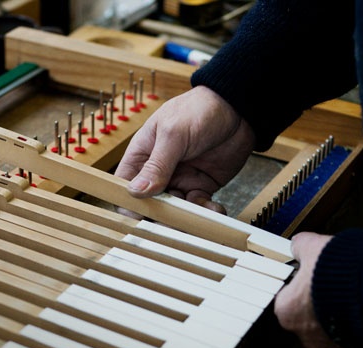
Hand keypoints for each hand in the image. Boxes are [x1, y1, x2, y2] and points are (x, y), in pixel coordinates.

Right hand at [114, 85, 256, 214]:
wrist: (236, 108)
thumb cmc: (199, 109)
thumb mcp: (173, 134)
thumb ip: (157, 164)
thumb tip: (137, 191)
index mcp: (142, 155)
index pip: (125, 185)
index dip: (128, 204)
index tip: (139, 218)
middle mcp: (158, 171)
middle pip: (149, 203)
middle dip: (159, 217)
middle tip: (171, 225)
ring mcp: (179, 179)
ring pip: (174, 209)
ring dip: (184, 218)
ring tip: (196, 220)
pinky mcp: (200, 186)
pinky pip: (198, 206)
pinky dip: (205, 212)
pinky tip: (214, 209)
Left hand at [274, 232, 348, 347]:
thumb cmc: (339, 274)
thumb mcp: (313, 248)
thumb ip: (300, 246)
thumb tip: (298, 244)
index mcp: (286, 311)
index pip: (286, 296)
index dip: (298, 282)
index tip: (309, 273)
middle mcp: (304, 333)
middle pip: (306, 313)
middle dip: (317, 298)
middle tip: (330, 280)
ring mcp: (329, 342)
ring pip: (328, 324)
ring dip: (336, 310)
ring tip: (349, 289)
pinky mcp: (354, 346)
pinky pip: (350, 331)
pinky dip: (354, 319)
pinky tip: (361, 301)